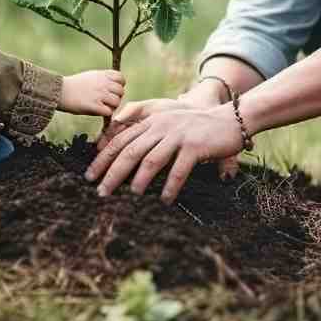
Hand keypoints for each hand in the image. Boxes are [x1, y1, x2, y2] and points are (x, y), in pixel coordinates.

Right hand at [60, 69, 124, 115]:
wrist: (60, 91)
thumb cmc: (74, 85)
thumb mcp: (90, 76)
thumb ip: (103, 79)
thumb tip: (114, 87)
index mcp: (102, 75)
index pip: (121, 78)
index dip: (119, 85)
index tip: (113, 90)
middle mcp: (103, 83)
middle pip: (120, 91)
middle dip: (116, 97)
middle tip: (107, 101)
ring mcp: (99, 94)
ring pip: (116, 102)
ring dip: (112, 106)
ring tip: (103, 107)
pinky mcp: (94, 106)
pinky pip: (109, 112)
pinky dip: (105, 113)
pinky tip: (98, 111)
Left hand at [85, 104, 244, 203]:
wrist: (231, 119)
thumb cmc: (199, 126)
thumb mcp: (170, 122)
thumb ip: (150, 133)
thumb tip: (128, 157)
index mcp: (152, 121)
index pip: (120, 139)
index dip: (103, 158)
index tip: (89, 176)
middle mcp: (161, 126)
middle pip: (130, 151)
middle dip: (112, 173)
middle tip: (101, 193)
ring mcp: (178, 135)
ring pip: (151, 160)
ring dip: (138, 182)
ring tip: (130, 198)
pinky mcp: (195, 146)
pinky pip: (178, 170)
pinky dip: (170, 187)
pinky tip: (165, 201)